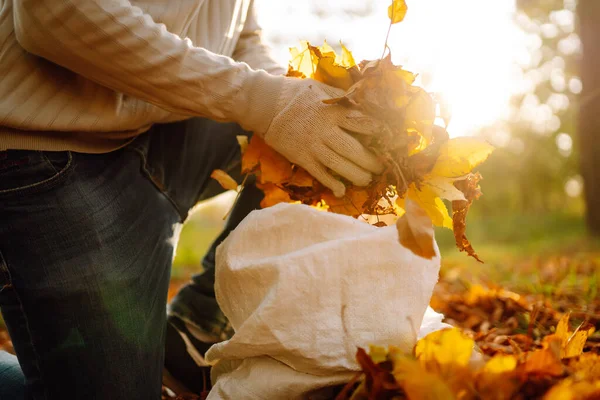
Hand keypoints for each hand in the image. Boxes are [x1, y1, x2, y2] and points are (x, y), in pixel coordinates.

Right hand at [259, 79, 383, 196]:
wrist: (266, 104)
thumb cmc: (297, 94)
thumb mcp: (322, 89)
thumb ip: (343, 98)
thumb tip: (366, 103)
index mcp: (333, 112)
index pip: (362, 124)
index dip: (378, 133)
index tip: (388, 140)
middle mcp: (325, 130)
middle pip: (354, 149)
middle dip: (371, 161)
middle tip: (381, 167)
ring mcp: (313, 146)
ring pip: (339, 165)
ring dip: (356, 175)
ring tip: (367, 180)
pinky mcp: (301, 157)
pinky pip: (319, 173)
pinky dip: (331, 184)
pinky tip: (342, 191)